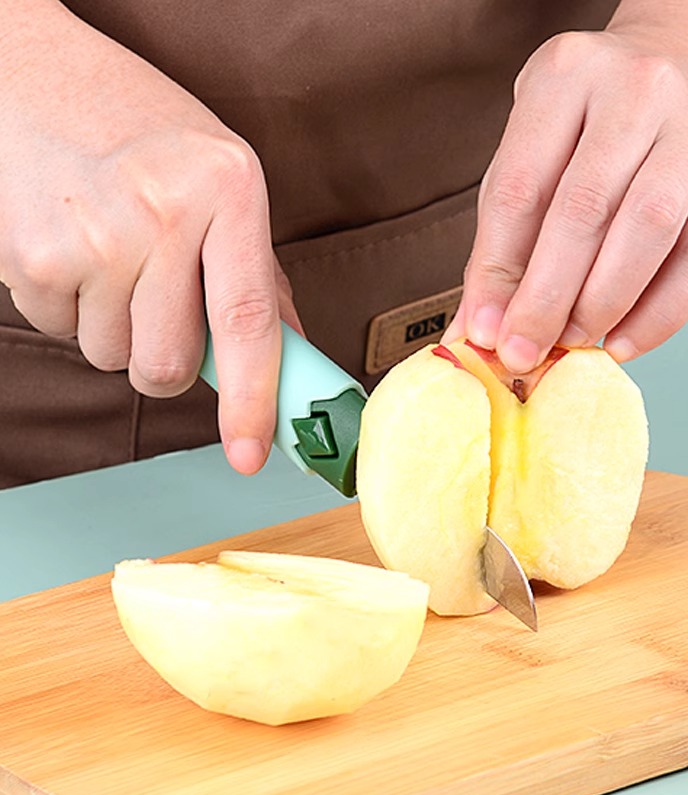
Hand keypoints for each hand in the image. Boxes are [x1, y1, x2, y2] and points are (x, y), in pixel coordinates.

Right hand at [0, 2, 300, 473]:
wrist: (35, 75)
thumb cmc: (146, 135)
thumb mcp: (224, 182)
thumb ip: (258, 273)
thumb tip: (287, 353)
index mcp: (229, 193)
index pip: (248, 320)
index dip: (254, 399)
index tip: (252, 454)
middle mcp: (162, 216)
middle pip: (167, 366)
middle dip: (166, 360)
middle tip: (160, 305)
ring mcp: (91, 237)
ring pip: (112, 358)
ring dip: (117, 329)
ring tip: (114, 258)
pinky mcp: (30, 256)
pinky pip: (60, 333)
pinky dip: (71, 310)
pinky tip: (75, 252)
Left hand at [446, 26, 687, 369]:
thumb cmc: (596, 127)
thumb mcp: (534, 156)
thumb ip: (502, 240)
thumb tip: (479, 327)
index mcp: (565, 78)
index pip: (520, 188)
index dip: (497, 272)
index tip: (485, 330)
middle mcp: (635, 91)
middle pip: (583, 209)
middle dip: (545, 298)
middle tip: (522, 351)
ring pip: (646, 229)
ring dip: (600, 304)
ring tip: (571, 342)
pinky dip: (658, 315)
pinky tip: (623, 339)